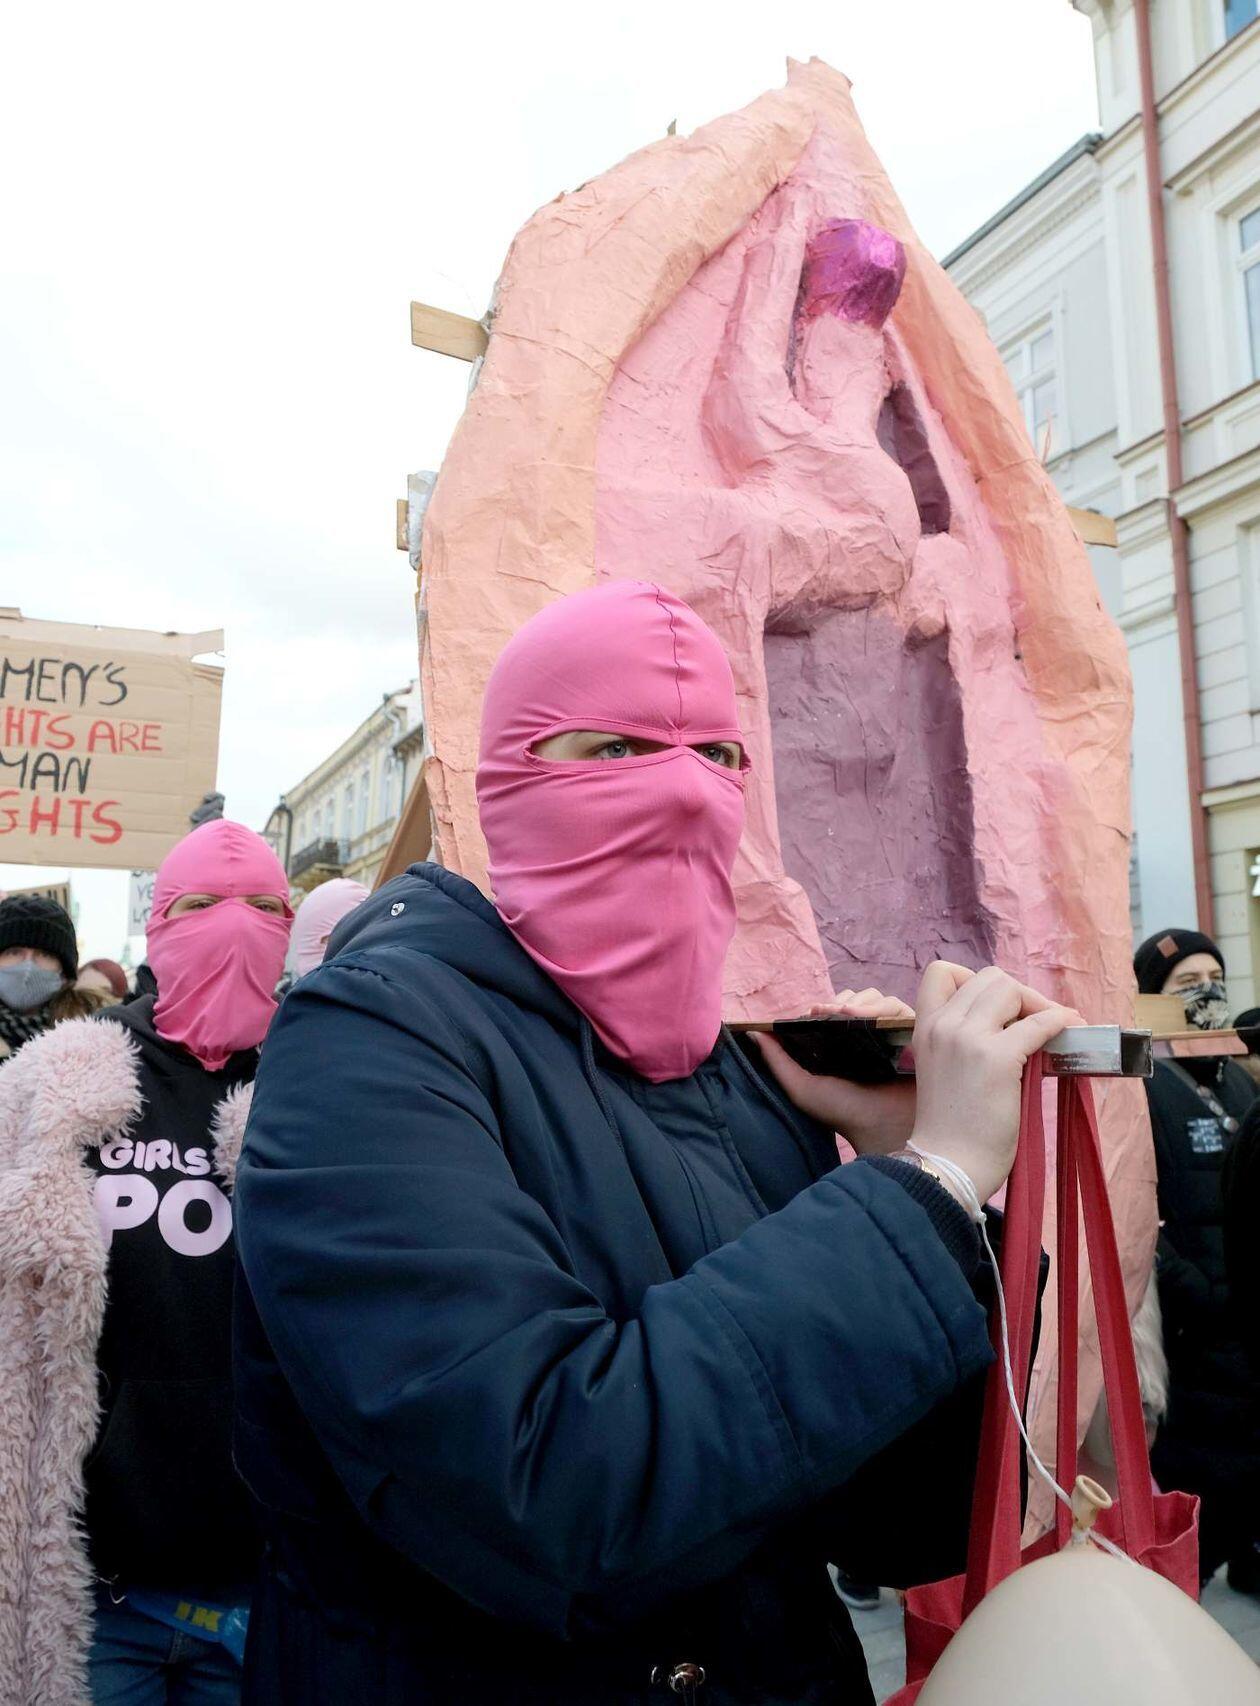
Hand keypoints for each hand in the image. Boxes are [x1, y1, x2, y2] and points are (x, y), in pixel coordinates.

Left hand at [751, 987, 918, 1154]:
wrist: (881, 1129)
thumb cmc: (843, 1113)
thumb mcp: (802, 1087)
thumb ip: (777, 1061)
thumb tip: (752, 1032)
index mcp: (846, 1046)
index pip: (838, 1010)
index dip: (826, 1005)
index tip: (814, 1009)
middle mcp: (872, 1039)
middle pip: (862, 999)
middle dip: (845, 1000)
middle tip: (832, 1011)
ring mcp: (896, 1038)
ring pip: (882, 1001)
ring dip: (864, 1002)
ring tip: (849, 1014)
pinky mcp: (916, 1039)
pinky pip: (904, 1011)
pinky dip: (886, 1009)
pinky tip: (871, 1019)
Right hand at [909, 962, 1082, 1203]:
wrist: (947, 1163)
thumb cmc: (949, 1126)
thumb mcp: (941, 1069)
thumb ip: (962, 1040)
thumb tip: (1014, 1021)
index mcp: (924, 1027)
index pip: (942, 972)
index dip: (973, 980)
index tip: (995, 1008)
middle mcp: (943, 1025)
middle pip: (989, 977)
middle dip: (1018, 994)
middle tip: (1035, 1020)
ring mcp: (968, 1039)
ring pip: (1011, 989)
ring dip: (1037, 1004)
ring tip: (1052, 1027)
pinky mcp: (997, 1058)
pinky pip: (1038, 1023)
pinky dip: (1059, 1022)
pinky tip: (1069, 1029)